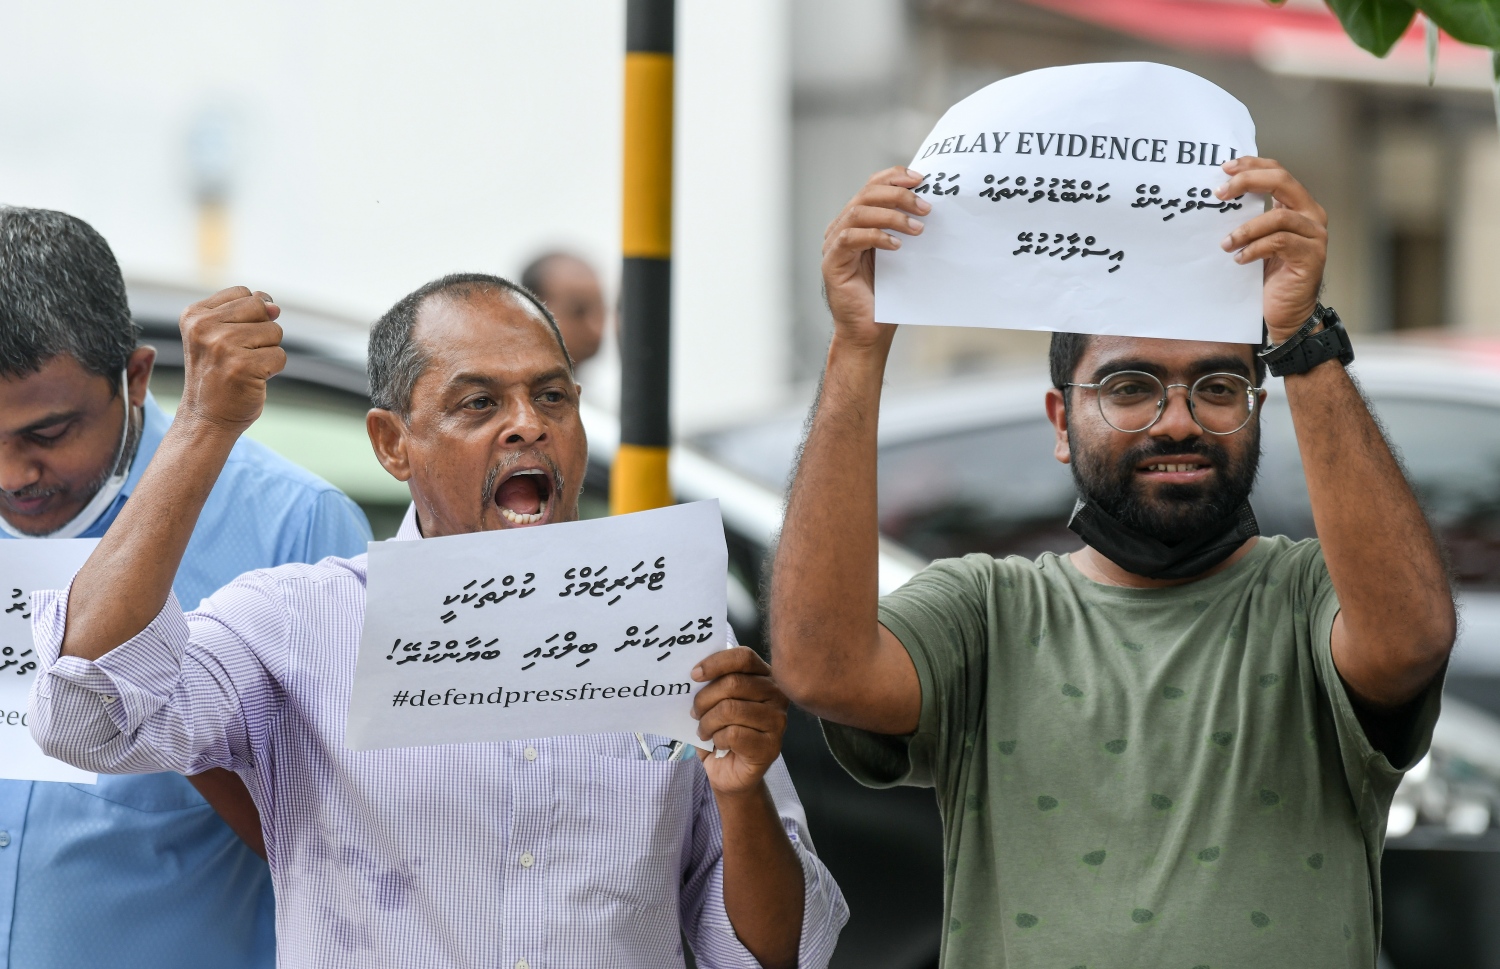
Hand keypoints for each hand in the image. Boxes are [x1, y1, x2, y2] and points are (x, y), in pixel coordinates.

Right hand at [177, 287, 285, 433]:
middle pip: (260, 307)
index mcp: (194, 314)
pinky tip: (251, 380)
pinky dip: (273, 370)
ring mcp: (223, 346)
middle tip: (240, 354)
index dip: (250, 315)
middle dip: (261, 331)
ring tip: (244, 368)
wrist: (206, 418)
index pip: (244, 293)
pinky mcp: (243, 366)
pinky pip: (280, 356)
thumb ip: (245, 313)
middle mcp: (204, 327)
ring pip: (274, 331)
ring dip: (267, 352)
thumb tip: (274, 306)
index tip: (232, 339)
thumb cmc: (218, 375)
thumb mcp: (220, 335)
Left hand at [690, 646, 789, 795]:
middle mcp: (777, 695)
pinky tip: (719, 744)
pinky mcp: (771, 746)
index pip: (743, 657)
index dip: (716, 662)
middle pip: (733, 683)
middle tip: (694, 713)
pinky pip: (734, 734)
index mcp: (764, 677)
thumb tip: (694, 672)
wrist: (731, 773)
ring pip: (730, 709)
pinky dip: (718, 739)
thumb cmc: (723, 732)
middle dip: (704, 699)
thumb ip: (712, 684)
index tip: (694, 675)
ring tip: (704, 731)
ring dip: (708, 722)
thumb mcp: (715, 702)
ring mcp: (777, 721)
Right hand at [821, 167, 930, 351]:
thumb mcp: (900, 254)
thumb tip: (931, 205)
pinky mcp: (832, 262)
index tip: (921, 179)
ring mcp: (833, 244)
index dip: (894, 177)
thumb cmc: (886, 295)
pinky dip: (876, 236)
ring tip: (917, 228)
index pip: (872, 186)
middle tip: (926, 208)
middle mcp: (842, 228)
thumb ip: (905, 228)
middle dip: (899, 196)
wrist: (869, 331)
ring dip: (891, 216)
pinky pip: (850, 238)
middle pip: (866, 194)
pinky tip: (897, 246)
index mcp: (857, 221)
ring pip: (858, 212)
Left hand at [1216, 157, 1327, 342]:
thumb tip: (1219, 197)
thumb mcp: (1257, 241)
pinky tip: (1239, 259)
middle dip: (1248, 182)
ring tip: (1226, 243)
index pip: (1278, 173)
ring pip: (1278, 216)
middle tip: (1220, 194)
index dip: (1252, 165)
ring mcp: (1315, 235)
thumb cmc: (1269, 277)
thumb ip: (1249, 218)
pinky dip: (1254, 248)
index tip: (1225, 168)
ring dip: (1245, 228)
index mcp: (1298, 206)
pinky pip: (1279, 242)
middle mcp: (1311, 215)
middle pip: (1282, 182)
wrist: (1287, 313)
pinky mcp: (1311, 256)